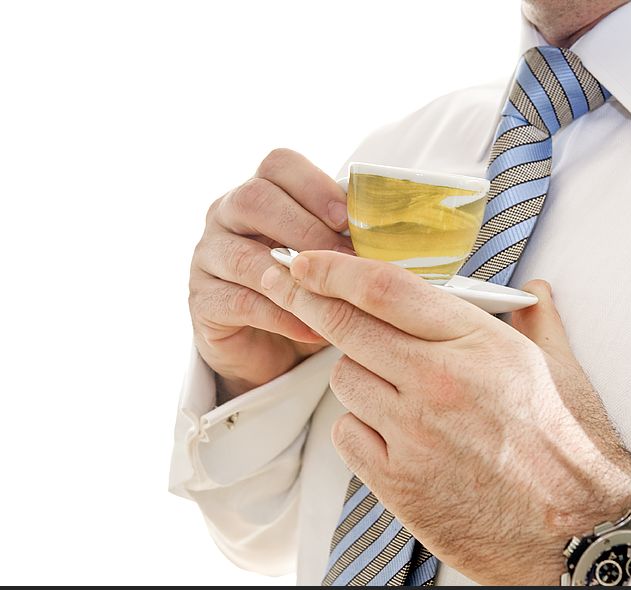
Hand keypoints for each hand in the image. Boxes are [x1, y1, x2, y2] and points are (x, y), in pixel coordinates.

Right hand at [189, 149, 355, 400]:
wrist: (269, 348)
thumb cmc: (307, 292)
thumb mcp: (327, 258)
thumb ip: (345, 238)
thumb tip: (395, 235)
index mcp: (260, 192)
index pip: (278, 164)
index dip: (314, 186)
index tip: (348, 218)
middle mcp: (226, 215)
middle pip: (254, 199)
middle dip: (306, 229)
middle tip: (346, 259)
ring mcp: (208, 257)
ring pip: (242, 255)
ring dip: (293, 277)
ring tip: (333, 296)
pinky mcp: (202, 302)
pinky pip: (238, 302)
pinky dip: (280, 316)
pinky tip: (314, 328)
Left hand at [260, 251, 630, 584]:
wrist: (573, 530)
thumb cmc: (566, 448)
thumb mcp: (560, 370)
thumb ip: (537, 321)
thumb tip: (534, 289)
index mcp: (478, 345)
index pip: (386, 290)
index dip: (335, 270)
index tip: (308, 262)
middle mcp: (439, 383)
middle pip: (348, 328)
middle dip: (316, 305)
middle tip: (303, 296)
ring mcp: (414, 434)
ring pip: (344, 379)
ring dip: (356, 373)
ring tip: (389, 384)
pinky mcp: (398, 481)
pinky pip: (346, 433)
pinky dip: (358, 425)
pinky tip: (389, 430)